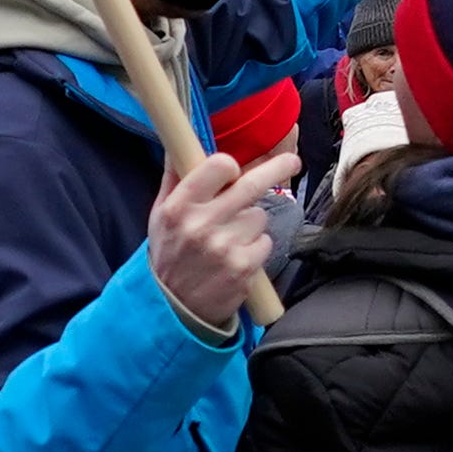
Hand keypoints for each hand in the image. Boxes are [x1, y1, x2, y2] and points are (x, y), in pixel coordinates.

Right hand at [146, 143, 299, 330]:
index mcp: (179, 206)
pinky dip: (256, 247)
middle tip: (293, 162)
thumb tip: (182, 142)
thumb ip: (174, 178)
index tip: (234, 170)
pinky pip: (265, 241)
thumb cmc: (169, 254)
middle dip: (279, 168)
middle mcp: (202, 224)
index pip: (218, 166)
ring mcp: (224, 247)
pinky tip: (237, 257)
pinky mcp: (244, 268)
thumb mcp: (160, 215)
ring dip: (251, 224)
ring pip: (259, 216)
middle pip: (252, 184)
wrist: (174, 309)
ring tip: (229, 239)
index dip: (229, 166)